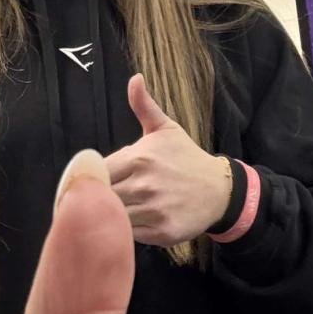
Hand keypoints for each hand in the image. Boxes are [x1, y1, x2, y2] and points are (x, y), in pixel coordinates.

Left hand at [104, 73, 230, 246]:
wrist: (219, 190)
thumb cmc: (186, 158)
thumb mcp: (165, 129)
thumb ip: (144, 106)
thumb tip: (134, 79)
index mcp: (138, 158)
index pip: (96, 172)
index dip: (93, 178)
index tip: (96, 181)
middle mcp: (144, 184)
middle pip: (100, 196)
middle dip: (96, 198)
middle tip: (98, 200)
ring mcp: (153, 210)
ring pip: (113, 217)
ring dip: (109, 216)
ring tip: (112, 213)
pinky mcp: (161, 232)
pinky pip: (129, 235)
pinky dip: (125, 232)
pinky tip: (129, 224)